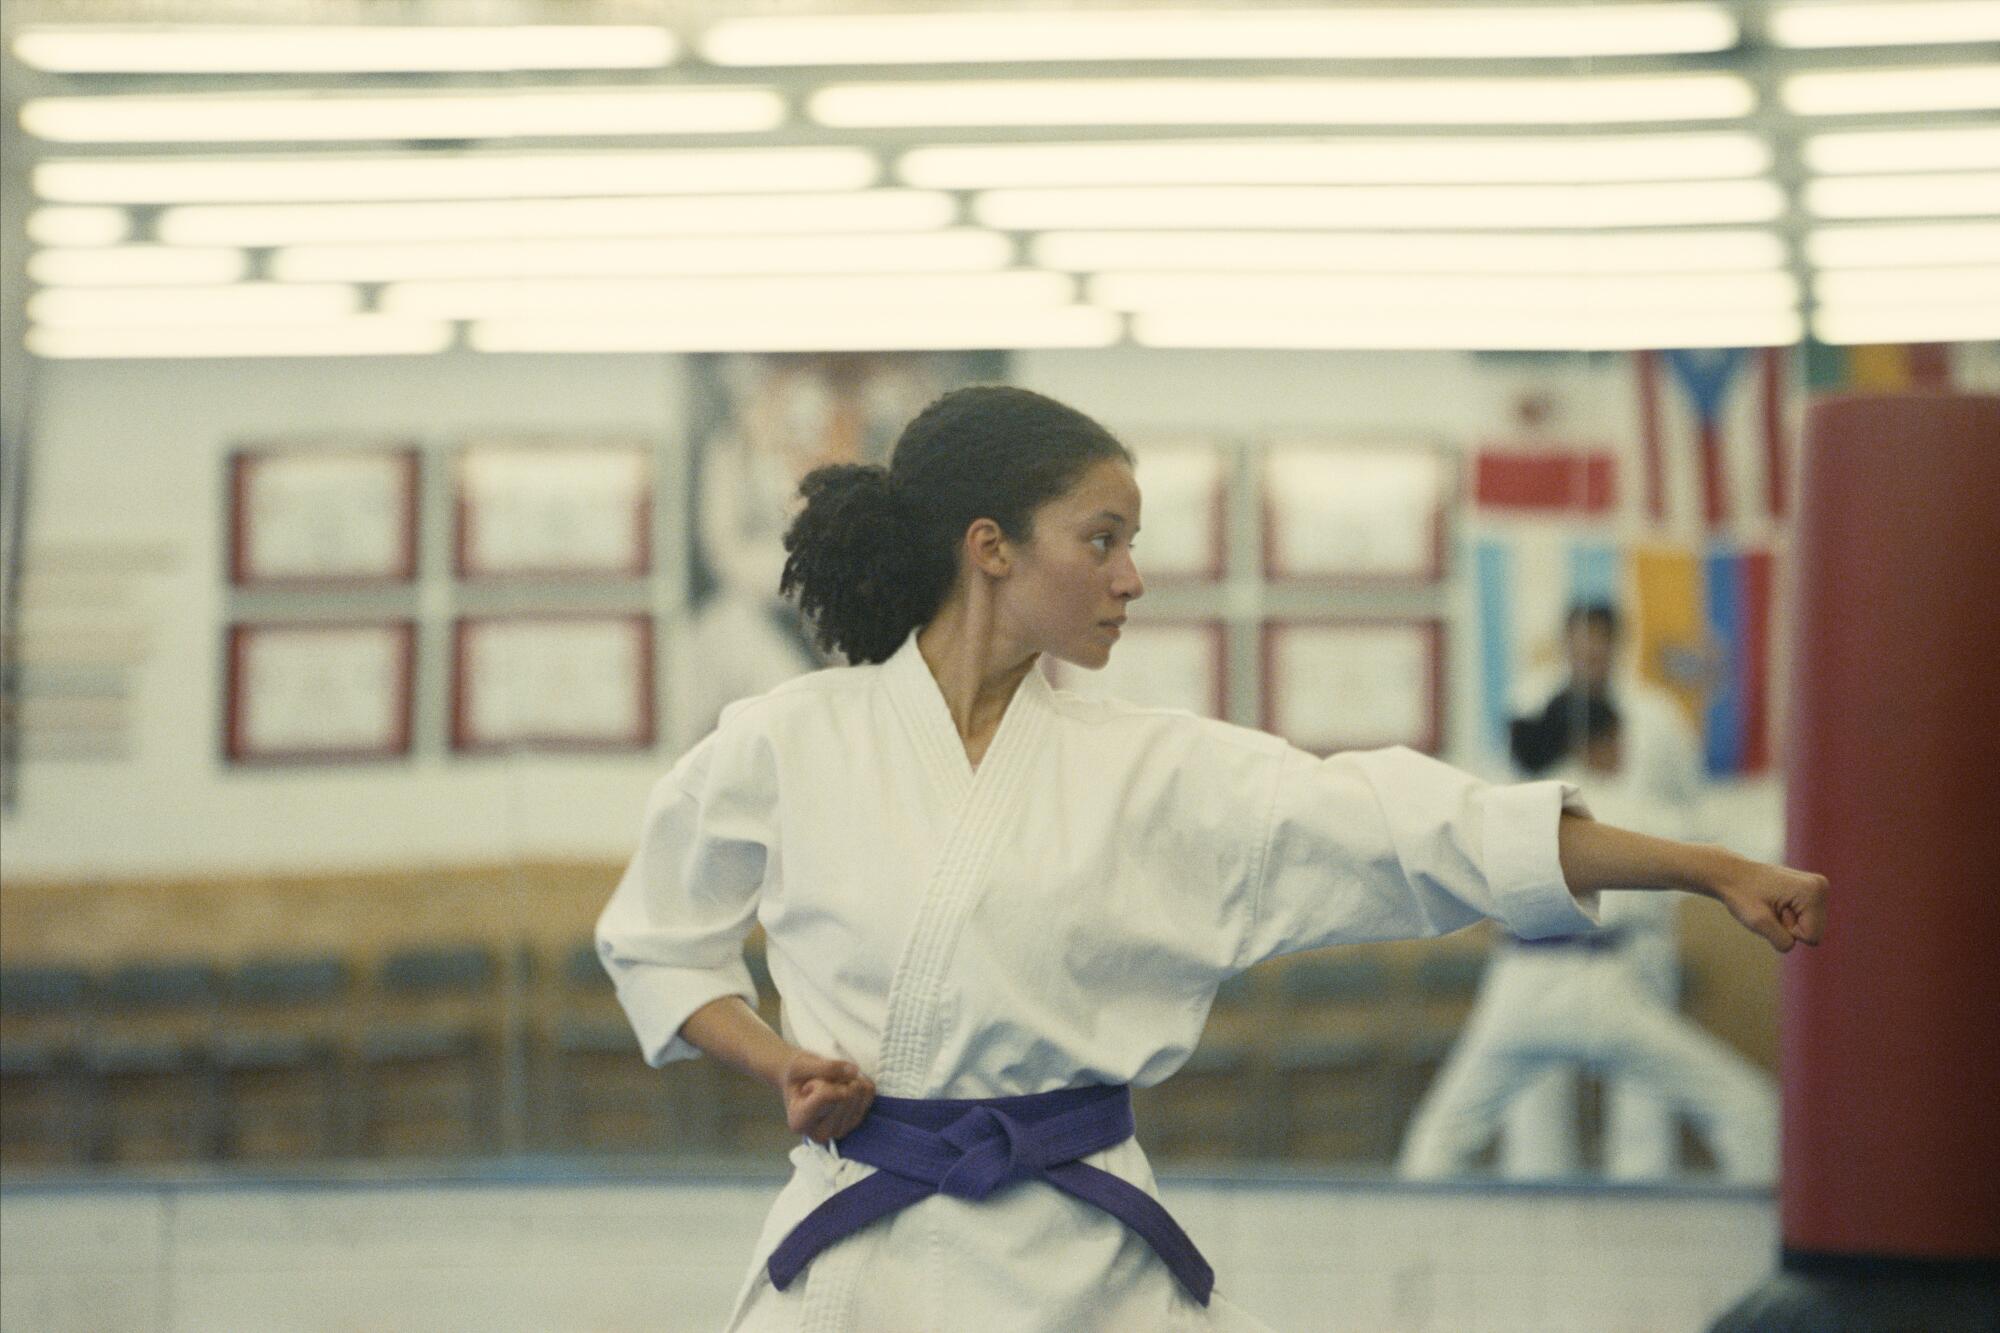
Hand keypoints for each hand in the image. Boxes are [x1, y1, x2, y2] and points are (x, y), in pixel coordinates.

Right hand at [781, 1050, 875, 1143]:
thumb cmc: (797, 1075)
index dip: (822, 1080)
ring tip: (831, 1085)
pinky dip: (860, 1082)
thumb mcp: (801, 1064)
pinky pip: (869, 1094)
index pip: (825, 1096)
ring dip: (848, 1081)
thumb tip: (854, 1071)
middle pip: (845, 1097)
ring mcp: (840, 1130)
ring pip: (858, 1096)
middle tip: (822, 1083)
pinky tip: (846, 1084)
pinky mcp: (856, 1122)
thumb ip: (824, 1067)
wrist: (802, 1082)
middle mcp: (820, 1134)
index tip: (809, 1084)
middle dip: (836, 1080)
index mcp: (799, 1122)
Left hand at [1709, 855, 1828, 952]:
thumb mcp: (1759, 923)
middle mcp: (1820, 887)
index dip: (1789, 932)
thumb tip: (1795, 945)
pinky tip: (1776, 902)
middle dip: (1790, 928)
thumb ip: (1782, 940)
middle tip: (1771, 909)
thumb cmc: (1742, 895)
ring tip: (1772, 905)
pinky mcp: (1811, 890)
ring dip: (1788, 923)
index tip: (1772, 912)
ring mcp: (1817, 887)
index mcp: (1813, 892)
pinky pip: (1806, 919)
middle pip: (1814, 932)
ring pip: (1810, 927)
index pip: (1812, 937)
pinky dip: (1789, 917)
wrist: (1731, 874)